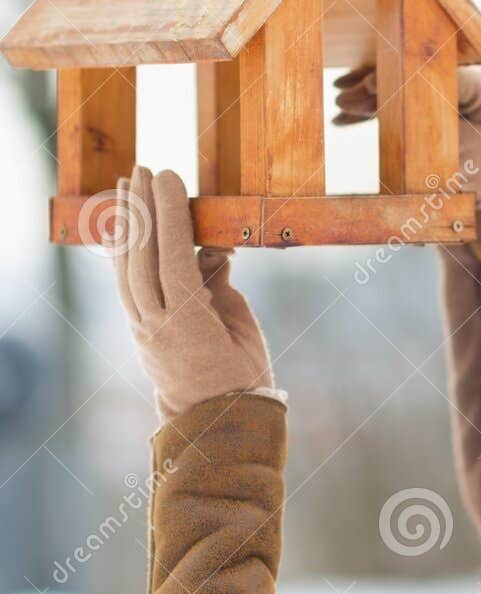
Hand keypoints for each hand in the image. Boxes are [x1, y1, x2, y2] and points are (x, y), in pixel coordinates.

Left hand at [110, 165, 274, 425]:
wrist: (217, 424)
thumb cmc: (243, 376)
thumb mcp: (242, 327)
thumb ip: (220, 285)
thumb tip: (208, 250)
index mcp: (188, 323)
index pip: (172, 256)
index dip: (168, 214)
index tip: (168, 177)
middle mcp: (155, 325)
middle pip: (140, 256)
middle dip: (141, 208)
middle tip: (144, 170)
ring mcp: (142, 329)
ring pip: (124, 268)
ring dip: (125, 224)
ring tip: (125, 186)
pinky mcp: (139, 331)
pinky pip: (125, 283)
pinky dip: (123, 251)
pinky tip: (124, 225)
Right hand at [332, 65, 480, 201]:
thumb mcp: (466, 164)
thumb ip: (438, 142)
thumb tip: (395, 124)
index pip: (438, 72)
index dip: (401, 76)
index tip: (369, 83)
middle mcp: (467, 79)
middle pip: (413, 74)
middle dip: (377, 85)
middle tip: (345, 97)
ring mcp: (445, 87)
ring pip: (402, 85)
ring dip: (368, 95)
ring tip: (341, 105)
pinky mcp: (427, 99)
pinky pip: (397, 100)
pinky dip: (372, 109)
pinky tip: (344, 118)